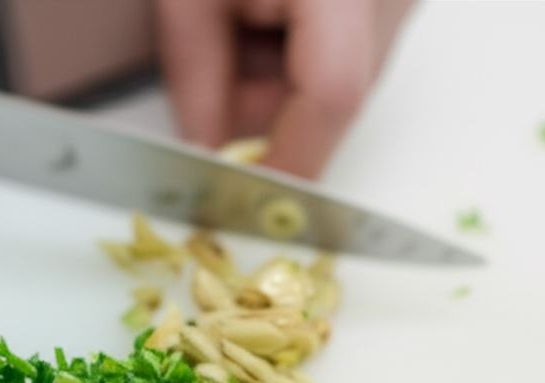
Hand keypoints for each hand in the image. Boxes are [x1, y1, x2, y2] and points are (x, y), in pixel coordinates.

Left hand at [156, 0, 412, 178]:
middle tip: (210, 91)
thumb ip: (197, 79)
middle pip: (339, 94)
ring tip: (235, 25)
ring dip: (277, 82)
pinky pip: (347, 52)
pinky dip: (296, 55)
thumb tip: (210, 154)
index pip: (332, 92)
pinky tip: (263, 16)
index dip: (289, 159)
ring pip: (342, 79)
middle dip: (266, 115)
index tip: (246, 201)